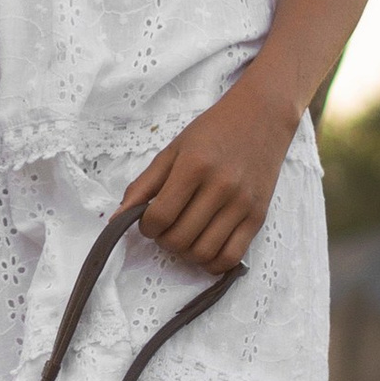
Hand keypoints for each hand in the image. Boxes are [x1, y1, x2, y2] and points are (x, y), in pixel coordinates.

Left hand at [120, 78, 296, 273]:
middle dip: (163, 240)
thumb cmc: (213, 131)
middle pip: (180, 239)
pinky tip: (203, 248)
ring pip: (203, 253)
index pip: (160, 217)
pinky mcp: (258, 216)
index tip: (148, 221)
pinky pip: (231, 257)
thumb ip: (144, 184)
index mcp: (194, 167)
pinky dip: (211, 263)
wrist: (261, 117)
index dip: (146, 227)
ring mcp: (242, 204)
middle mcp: (221, 187)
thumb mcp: (173, 150)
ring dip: (185, 253)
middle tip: (165, 228)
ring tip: (184, 235)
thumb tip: (118, 218)